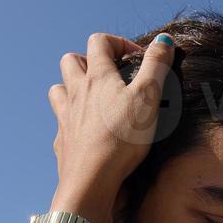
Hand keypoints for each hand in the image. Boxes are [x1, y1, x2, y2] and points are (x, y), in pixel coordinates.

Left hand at [48, 32, 175, 222]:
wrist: (91, 182)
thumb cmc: (122, 138)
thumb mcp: (149, 97)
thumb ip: (157, 66)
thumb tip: (164, 40)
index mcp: (97, 77)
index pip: (99, 42)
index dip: (118, 43)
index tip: (136, 58)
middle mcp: (76, 93)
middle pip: (70, 61)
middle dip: (88, 60)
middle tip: (109, 74)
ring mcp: (65, 118)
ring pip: (58, 90)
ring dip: (72, 87)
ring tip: (91, 98)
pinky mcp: (62, 142)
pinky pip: (61, 123)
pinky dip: (71, 121)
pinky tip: (86, 132)